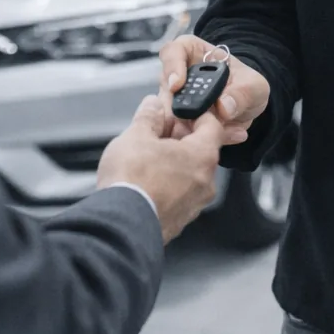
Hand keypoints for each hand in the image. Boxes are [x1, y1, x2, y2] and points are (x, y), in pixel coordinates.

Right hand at [96, 95, 226, 243]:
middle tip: (156, 133)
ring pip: (188, 176)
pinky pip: (178, 196)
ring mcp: (193, 205)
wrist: (121, 226)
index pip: (212, 125)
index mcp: (202, 156)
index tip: (181, 111)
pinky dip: (166, 186)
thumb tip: (153, 107)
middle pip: (199, 152)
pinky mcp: (178, 222)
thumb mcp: (135, 136)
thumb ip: (148, 117)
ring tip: (145, 159)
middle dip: (179, 140)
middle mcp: (205, 182)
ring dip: (172, 164)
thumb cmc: (132, 182)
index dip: (196, 114)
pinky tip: (144, 183)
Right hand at [158, 34, 269, 144]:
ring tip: (222, 132)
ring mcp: (174, 103)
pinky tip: (225, 138)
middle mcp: (177, 77)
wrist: (247, 108)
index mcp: (191, 53)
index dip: (172, 67)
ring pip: (171, 117)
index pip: (172, 52)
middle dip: (181, 109)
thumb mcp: (254, 85)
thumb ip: (242, 93)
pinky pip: (182, 134)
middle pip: (166, 90)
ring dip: (193, 129)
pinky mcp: (178, 125)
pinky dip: (201, 141)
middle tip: (200, 121)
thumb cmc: (246, 86)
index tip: (177, 85)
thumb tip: (224, 107)